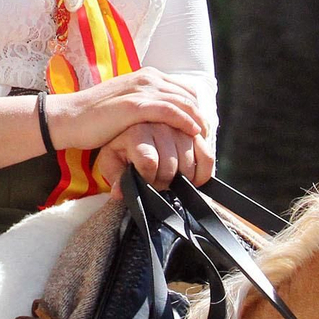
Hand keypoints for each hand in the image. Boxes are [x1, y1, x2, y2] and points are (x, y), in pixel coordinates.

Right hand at [46, 69, 207, 152]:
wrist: (70, 117)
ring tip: (204, 137)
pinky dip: (185, 122)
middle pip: (188, 94)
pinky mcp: (135, 105)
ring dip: (198, 120)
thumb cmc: (95, 117)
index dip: (196, 107)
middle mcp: (147, 78)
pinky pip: (170, 112)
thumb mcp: (125, 104)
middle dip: (201, 114)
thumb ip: (144, 106)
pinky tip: (192, 133)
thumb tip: (161, 120)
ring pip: (183, 102)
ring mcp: (141, 89)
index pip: (183, 88)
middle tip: (207, 134)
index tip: (202, 126)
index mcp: (146, 75)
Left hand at [94, 121, 214, 192]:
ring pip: (189, 163)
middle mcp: (160, 125)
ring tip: (169, 179)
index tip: (145, 182)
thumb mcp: (111, 160)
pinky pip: (207, 156)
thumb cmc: (122, 148)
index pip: (149, 162)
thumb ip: (115, 176)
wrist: (135, 126)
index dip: (148, 179)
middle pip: (170, 166)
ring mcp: (181, 128)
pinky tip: (192, 180)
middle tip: (156, 182)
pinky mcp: (196, 132)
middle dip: (163, 182)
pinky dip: (202, 173)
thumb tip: (120, 193)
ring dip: (181, 179)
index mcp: (137, 132)